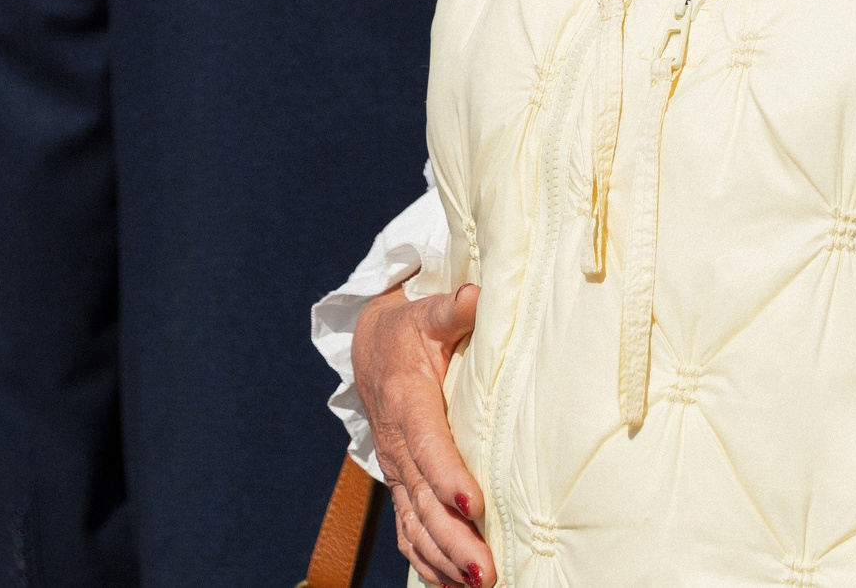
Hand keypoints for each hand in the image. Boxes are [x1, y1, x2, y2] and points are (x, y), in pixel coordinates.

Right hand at [355, 283, 493, 586]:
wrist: (370, 347)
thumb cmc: (408, 329)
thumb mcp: (426, 311)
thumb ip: (452, 309)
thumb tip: (475, 297)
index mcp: (407, 401)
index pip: (428, 445)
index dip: (448, 477)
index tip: (473, 504)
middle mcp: (397, 444)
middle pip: (422, 499)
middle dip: (452, 538)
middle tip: (485, 568)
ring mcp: (397, 470)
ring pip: (415, 524)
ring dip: (443, 558)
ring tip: (479, 583)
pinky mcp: (402, 484)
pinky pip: (409, 531)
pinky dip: (428, 563)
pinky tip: (453, 586)